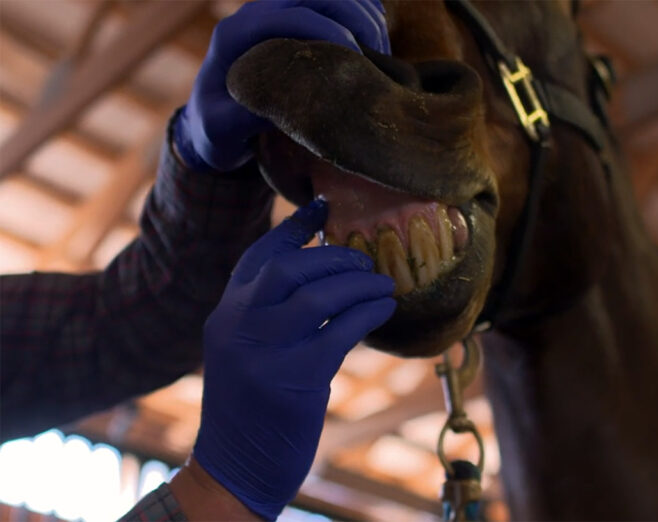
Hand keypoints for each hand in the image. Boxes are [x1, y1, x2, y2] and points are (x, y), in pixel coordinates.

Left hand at [174, 0, 390, 171]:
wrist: (211, 121)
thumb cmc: (215, 128)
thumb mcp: (220, 129)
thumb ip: (243, 116)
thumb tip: (283, 105)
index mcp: (234, 35)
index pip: (288, 16)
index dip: (327, 31)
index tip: (354, 60)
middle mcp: (254, 15)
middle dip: (352, 14)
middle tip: (377, 49)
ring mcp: (274, 14)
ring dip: (360, 11)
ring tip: (381, 47)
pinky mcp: (291, 22)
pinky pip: (330, 5)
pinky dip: (358, 13)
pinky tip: (376, 38)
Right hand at [193, 199, 395, 519]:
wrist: (234, 468)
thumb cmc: (248, 408)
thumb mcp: (243, 352)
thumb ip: (267, 315)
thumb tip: (322, 278)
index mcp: (225, 315)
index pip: (257, 257)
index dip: (293, 228)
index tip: (324, 207)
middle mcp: (237, 327)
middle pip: (288, 268)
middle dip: (334, 258)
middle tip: (366, 261)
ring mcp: (263, 353)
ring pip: (317, 296)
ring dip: (358, 285)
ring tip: (383, 285)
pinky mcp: (294, 381)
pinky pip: (340, 332)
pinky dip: (367, 314)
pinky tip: (383, 310)